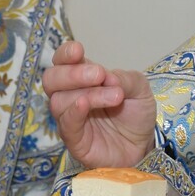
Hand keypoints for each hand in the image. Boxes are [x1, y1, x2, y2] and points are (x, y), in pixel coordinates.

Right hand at [42, 40, 156, 168]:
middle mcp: (71, 96)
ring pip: (59, 101)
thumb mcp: (139, 89)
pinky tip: (85, 104)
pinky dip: (73, 112)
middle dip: (72, 74)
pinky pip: (66, 125)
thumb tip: (107, 76)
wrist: (144, 144)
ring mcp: (70, 119)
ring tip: (116, 96)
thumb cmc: (136, 113)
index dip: (65, 54)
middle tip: (98, 74)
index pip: (62, 61)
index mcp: (82, 78)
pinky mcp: (75, 141)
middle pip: (51, 79)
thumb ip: (125, 78)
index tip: (78, 51)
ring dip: (88, 94)